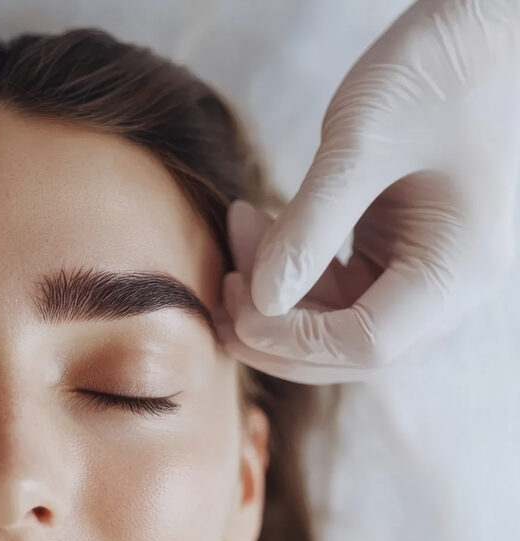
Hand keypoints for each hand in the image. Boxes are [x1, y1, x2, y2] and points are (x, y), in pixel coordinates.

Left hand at [219, 0, 519, 382]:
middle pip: (350, 350)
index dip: (289, 338)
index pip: (366, 345)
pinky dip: (294, 268)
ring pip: (338, 321)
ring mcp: (428, 270)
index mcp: (457, 270)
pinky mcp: (403, 250)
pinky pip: (340, 287)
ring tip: (238, 228)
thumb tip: (257, 301)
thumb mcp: (360, 145)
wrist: (479, 27)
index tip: (234, 300)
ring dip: (277, 294)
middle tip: (219, 290)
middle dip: (275, 328)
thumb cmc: (434, 70)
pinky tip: (261, 224)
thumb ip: (307, 227)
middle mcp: (450, 285)